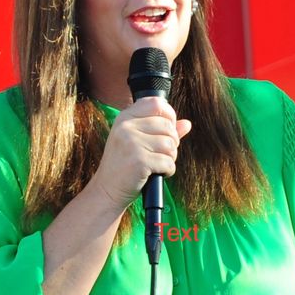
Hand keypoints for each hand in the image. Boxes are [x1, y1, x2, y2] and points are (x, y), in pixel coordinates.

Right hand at [90, 97, 190, 212]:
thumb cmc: (124, 166)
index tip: (168, 130)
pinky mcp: (139, 161)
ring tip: (156, 165)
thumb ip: (162, 131)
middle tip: (160, 155)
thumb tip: (187, 123)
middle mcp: (126, 127)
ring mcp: (131, 143)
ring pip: (170, 145)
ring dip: (170, 158)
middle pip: (168, 126)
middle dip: (172, 143)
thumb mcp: (138, 143)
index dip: (169, 115)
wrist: (107, 190)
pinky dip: (168, 171)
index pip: (156, 103)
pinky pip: (168, 162)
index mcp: (125, 118)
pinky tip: (155, 174)